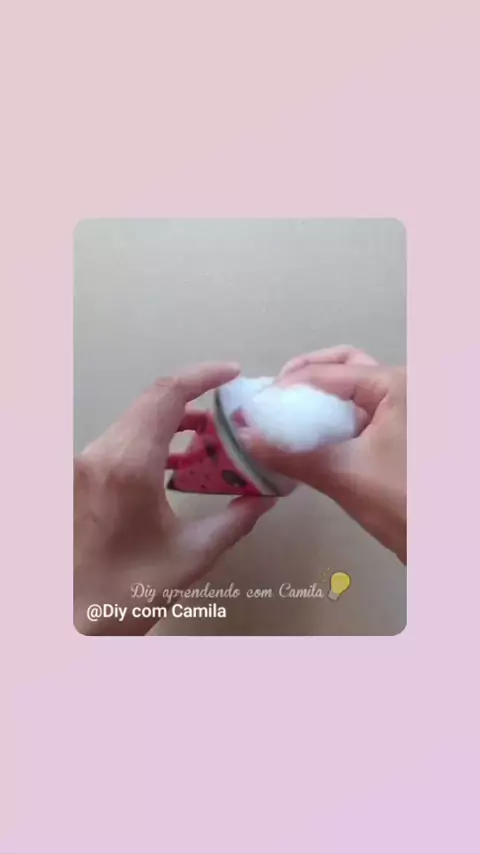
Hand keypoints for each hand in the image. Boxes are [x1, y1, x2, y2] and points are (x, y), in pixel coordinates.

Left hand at [74, 362, 274, 634]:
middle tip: (230, 411)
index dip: (203, 375)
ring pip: (135, 420)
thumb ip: (235, 519)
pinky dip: (152, 439)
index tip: (233, 372)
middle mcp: (99, 454)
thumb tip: (267, 496)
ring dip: (173, 421)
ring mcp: (84, 463)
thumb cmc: (129, 592)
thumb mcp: (192, 556)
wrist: (70, 620)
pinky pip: (121, 440)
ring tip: (211, 441)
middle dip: (195, 400)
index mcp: (128, 466)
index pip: (167, 395)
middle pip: (151, 403)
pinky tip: (178, 464)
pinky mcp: (79, 475)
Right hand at [240, 346, 405, 562]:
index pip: (331, 371)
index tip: (258, 406)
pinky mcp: (399, 434)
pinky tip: (305, 437)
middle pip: (345, 366)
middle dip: (307, 376)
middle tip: (276, 396)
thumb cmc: (401, 502)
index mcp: (397, 385)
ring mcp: (404, 411)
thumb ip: (290, 454)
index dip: (290, 385)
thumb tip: (245, 438)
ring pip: (353, 391)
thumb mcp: (342, 474)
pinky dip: (331, 419)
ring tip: (286, 413)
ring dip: (318, 398)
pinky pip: (359, 415)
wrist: (441, 544)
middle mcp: (404, 389)